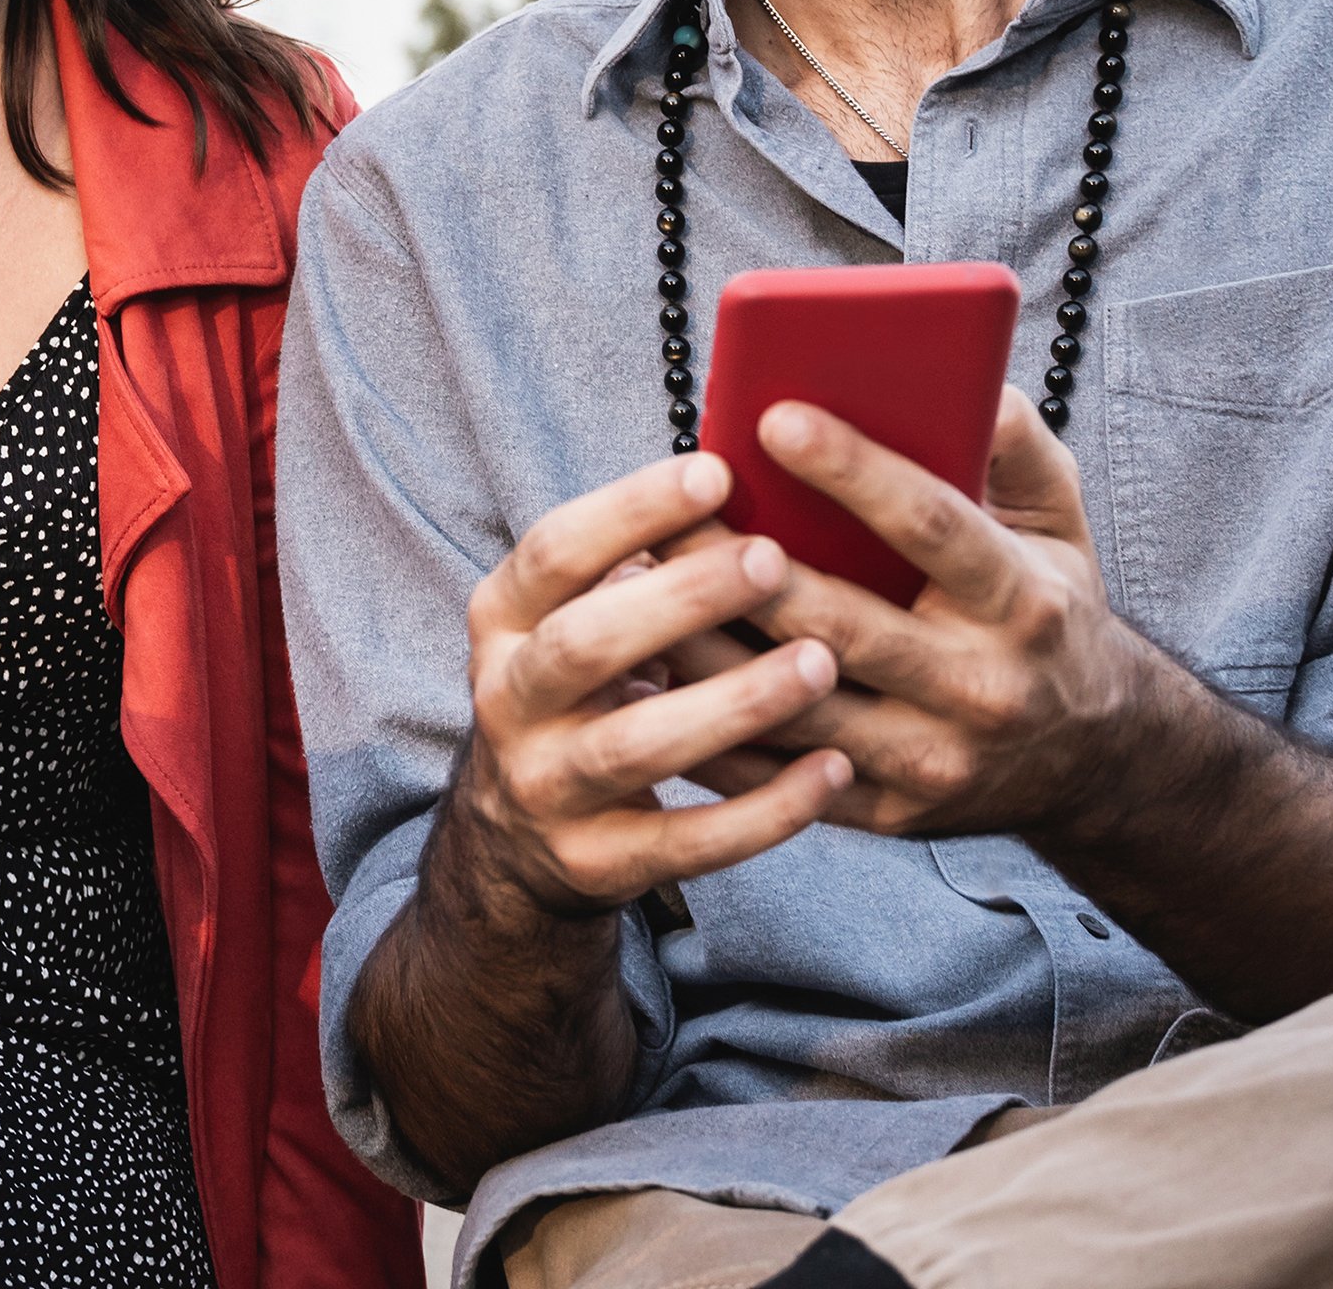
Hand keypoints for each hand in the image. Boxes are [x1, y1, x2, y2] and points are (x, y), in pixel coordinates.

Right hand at [448, 452, 855, 918]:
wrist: (519, 836)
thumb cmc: (585, 684)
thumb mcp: (578, 614)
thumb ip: (638, 560)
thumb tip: (752, 470)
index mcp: (502, 619)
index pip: (555, 551)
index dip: (631, 510)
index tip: (719, 471)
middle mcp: (508, 699)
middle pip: (585, 644)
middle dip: (681, 600)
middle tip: (774, 559)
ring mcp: (546, 786)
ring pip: (636, 746)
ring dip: (733, 703)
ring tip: (820, 663)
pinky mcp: (596, 862)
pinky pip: (685, 842)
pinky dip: (761, 811)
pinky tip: (830, 771)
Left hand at [679, 388, 1161, 840]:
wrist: (1094, 761)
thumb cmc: (1048, 611)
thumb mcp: (1060, 524)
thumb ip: (1017, 447)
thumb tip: (964, 380)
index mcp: (1022, 600)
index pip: (930, 524)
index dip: (852, 469)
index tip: (772, 415)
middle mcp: (981, 685)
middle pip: (841, 621)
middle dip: (742, 567)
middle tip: (663, 510)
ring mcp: (933, 758)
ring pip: (794, 703)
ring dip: (706, 649)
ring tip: (634, 590)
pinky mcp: (892, 811)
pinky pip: (781, 774)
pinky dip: (711, 728)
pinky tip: (652, 677)